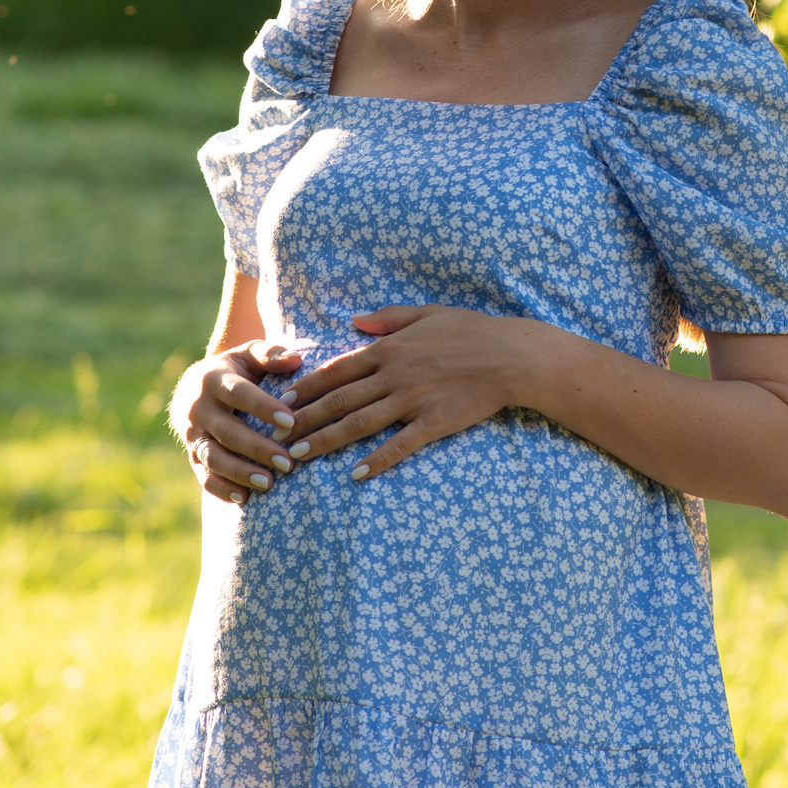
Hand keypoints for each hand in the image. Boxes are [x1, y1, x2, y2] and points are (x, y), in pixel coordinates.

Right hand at [170, 340, 304, 503]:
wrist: (195, 387)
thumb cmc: (235, 369)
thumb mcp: (249, 355)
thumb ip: (271, 355)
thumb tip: (296, 359)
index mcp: (213, 380)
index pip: (239, 394)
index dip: (264, 408)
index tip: (291, 421)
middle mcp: (198, 409)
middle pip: (227, 432)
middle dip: (258, 448)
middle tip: (288, 463)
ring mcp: (192, 435)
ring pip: (213, 457)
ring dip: (240, 472)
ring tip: (269, 483)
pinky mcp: (191, 455)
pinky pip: (203, 476)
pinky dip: (222, 489)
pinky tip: (245, 498)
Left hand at [277, 305, 537, 481]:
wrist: (511, 355)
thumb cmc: (471, 330)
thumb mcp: (427, 313)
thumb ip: (388, 318)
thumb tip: (353, 320)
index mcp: (390, 348)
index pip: (338, 370)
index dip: (307, 387)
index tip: (283, 402)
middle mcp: (395, 375)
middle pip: (340, 401)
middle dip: (305, 420)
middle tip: (275, 437)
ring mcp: (413, 401)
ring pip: (360, 424)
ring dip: (326, 441)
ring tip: (299, 457)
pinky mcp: (434, 423)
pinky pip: (399, 445)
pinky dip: (376, 461)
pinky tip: (356, 475)